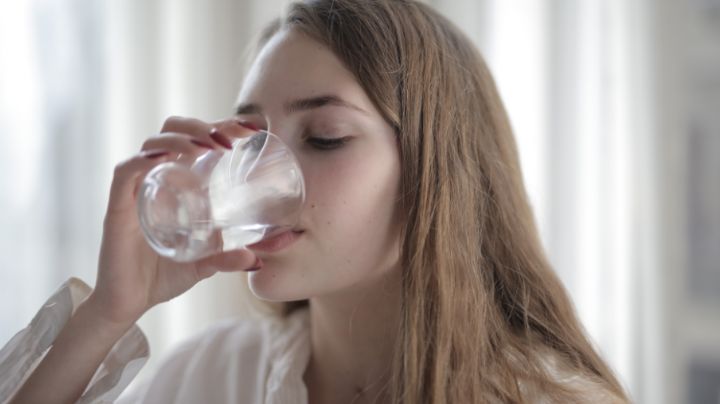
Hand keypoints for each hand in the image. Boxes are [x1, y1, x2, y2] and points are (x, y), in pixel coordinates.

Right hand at [90, 117, 259, 326]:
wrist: (128, 304)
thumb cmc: (163, 276)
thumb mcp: (205, 264)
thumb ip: (228, 258)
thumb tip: (257, 260)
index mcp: (177, 183)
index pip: (196, 139)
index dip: (221, 126)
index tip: (251, 128)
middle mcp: (156, 178)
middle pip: (173, 130)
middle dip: (201, 125)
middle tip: (229, 140)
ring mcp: (136, 190)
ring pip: (152, 144)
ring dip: (181, 137)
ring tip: (207, 147)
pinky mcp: (117, 207)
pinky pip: (126, 172)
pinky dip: (144, 159)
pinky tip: (165, 157)